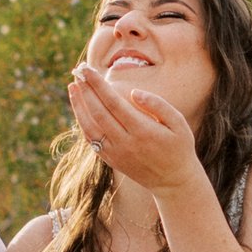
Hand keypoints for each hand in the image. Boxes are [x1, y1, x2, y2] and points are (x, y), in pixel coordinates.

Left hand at [68, 62, 206, 199]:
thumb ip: (158, 105)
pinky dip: (82, 122)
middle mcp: (125, 142)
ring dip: (79, 106)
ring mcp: (115, 153)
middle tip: (77, 72)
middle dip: (86, 90)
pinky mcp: (111, 160)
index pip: (113, 102)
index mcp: (143, 130)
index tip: (88, 70)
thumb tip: (134, 92)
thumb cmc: (179, 148)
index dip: (98, 85)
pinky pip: (91, 139)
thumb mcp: (178, 124)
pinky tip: (80, 108)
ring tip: (73, 86)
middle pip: (98, 112)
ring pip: (90, 127)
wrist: (173, 182)